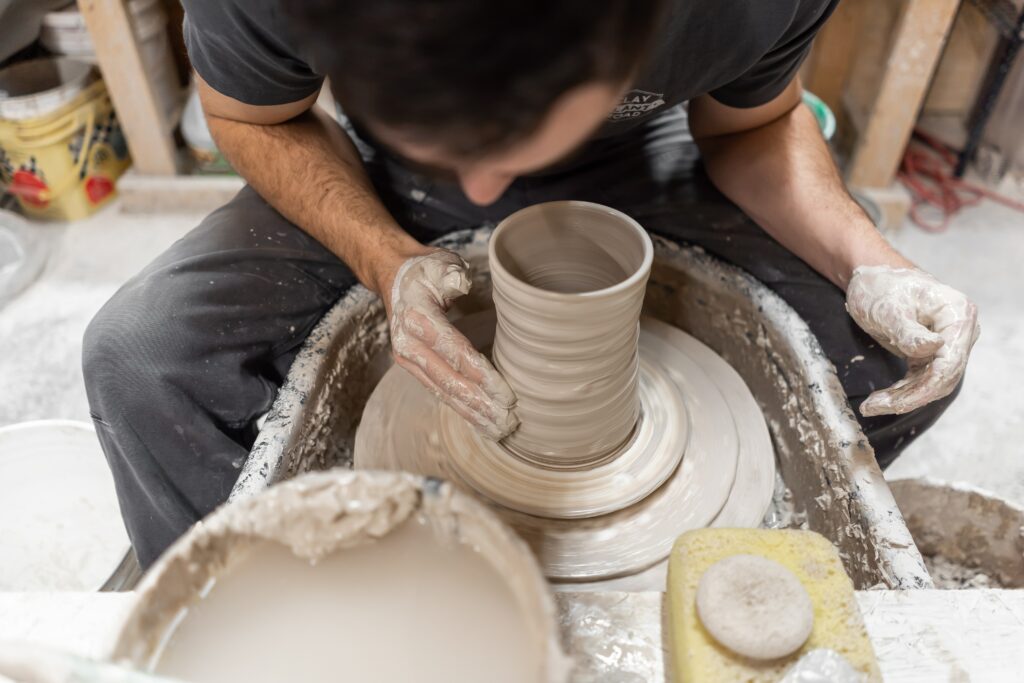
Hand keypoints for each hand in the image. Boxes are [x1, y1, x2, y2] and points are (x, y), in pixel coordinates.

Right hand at [385, 248, 518, 438]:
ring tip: (499, 431)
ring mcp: (409, 360)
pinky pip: (439, 392)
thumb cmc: (425, 272)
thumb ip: (450, 274)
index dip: (482, 376)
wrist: (394, 279)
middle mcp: (408, 345)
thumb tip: (462, 284)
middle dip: (480, 405)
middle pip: (450, 381)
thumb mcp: (438, 264)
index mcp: (417, 318)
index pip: (455, 352)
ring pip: (444, 393)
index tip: (508, 395)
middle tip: (509, 423)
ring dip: (472, 413)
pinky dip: (461, 408)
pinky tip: (480, 422)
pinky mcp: (414, 369)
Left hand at [846, 265, 979, 416]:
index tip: (896, 402)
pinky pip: (921, 379)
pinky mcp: (931, 353)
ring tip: (871, 404)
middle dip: (911, 396)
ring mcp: (947, 343)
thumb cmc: (880, 285)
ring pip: (932, 382)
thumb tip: (934, 348)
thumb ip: (909, 331)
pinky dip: (902, 391)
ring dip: (903, 397)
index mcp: (958, 315)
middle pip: (944, 376)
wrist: (870, 277)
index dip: (926, 387)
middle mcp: (959, 331)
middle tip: (874, 405)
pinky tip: (879, 399)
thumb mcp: (888, 308)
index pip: (951, 362)